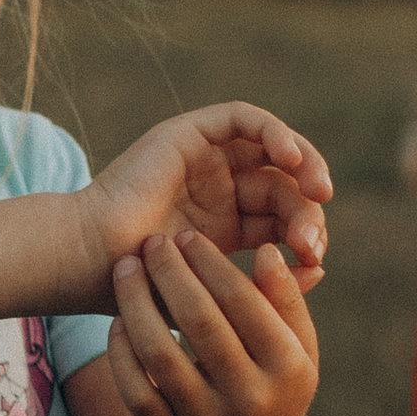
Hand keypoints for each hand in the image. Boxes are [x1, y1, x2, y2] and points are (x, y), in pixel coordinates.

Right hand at [88, 102, 331, 290]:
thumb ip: (265, 284)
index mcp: (222, 230)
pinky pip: (244, 120)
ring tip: (318, 194)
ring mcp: (203, 162)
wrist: (94, 266)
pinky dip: (275, 133)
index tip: (313, 263)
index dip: (304, 238)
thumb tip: (321, 268)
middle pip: (282, 188)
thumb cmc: (144, 292)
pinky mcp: (189, 134)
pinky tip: (292, 160)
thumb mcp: (218, 295)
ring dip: (304, 167)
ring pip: (272, 150)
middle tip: (312, 241)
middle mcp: (217, 191)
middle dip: (306, 212)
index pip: (281, 224)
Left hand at [105, 230, 318, 415]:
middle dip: (170, 272)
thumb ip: (287, 302)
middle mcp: (248, 400)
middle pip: (199, 320)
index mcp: (287, 370)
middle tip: (152, 243)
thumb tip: (266, 251)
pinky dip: (120, 351)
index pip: (243, 301)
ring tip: (125, 270)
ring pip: (158, 353)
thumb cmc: (274, 390)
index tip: (188, 237)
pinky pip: (134, 390)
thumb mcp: (298, 352)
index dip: (210, 263)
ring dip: (135, 303)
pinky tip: (118, 320)